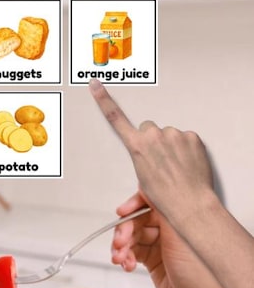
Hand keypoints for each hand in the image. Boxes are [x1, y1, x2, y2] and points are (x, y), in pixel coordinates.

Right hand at [89, 79, 215, 225]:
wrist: (189, 202)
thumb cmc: (165, 196)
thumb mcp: (143, 182)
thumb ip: (141, 164)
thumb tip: (140, 178)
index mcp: (137, 146)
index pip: (116, 118)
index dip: (104, 100)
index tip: (95, 86)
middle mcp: (154, 136)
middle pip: (150, 129)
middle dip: (153, 140)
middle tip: (159, 160)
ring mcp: (174, 134)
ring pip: (169, 134)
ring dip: (171, 146)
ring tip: (175, 165)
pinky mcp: (191, 136)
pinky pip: (186, 138)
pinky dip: (186, 148)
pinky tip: (186, 162)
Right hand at [111, 191, 247, 287]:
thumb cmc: (207, 275)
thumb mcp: (181, 233)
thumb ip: (163, 207)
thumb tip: (149, 184)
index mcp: (185, 218)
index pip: (153, 202)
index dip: (135, 205)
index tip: (123, 211)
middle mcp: (175, 232)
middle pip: (139, 220)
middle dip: (124, 230)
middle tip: (119, 242)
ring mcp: (164, 249)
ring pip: (133, 238)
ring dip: (121, 246)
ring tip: (120, 258)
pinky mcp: (156, 265)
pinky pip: (133, 254)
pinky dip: (125, 258)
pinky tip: (125, 265)